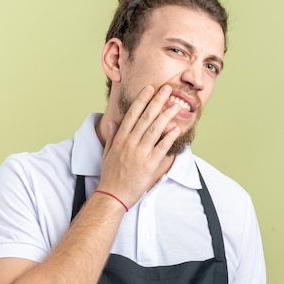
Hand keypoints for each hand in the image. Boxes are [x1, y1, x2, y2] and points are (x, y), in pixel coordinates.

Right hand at [98, 85, 180, 208]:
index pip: (132, 114)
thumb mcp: (107, 153)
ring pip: (155, 130)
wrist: (113, 195)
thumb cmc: (110, 175)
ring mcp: (140, 154)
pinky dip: (169, 137)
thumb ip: (112, 136)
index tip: (149, 89)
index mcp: (120, 139)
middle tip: (167, 89)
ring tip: (176, 105)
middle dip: (157, 101)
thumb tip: (113, 122)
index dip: (141, 100)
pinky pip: (161, 148)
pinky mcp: (149, 165)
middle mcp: (130, 143)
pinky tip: (176, 128)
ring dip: (166, 116)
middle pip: (146, 118)